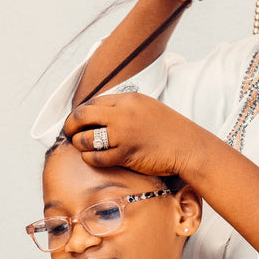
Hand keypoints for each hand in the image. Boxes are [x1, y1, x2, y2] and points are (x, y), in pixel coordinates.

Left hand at [63, 92, 217, 178]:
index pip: (94, 102)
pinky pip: (96, 157)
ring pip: (85, 138)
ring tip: (81, 146)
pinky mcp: (126, 154)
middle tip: (68, 132)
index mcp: (129, 99)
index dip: (82, 112)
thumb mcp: (147, 108)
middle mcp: (123, 114)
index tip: (78, 120)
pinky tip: (92, 158)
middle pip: (82, 115)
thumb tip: (102, 115)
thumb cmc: (171, 131)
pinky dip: (90, 158)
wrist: (189, 147)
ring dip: (79, 143)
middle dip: (70, 124)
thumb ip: (125, 109)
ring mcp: (123, 134)